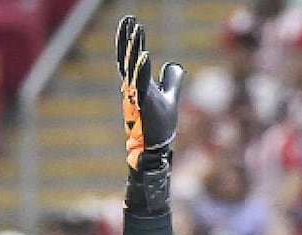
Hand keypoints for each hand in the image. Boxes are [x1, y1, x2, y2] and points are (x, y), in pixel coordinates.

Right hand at [115, 15, 184, 169]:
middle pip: (128, 58)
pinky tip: (143, 55)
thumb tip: (173, 64)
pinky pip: (140, 85)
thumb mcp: (170, 97)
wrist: (154, 149)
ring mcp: (136, 97)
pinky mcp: (142, 106)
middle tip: (128, 19)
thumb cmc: (159, 125)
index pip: (133, 56)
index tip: (132, 22)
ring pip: (132, 68)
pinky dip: (141, 70)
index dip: (132, 39)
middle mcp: (134, 88)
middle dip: (128, 38)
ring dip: (133, 48)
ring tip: (135, 29)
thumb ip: (172, 80)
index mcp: (139, 84)